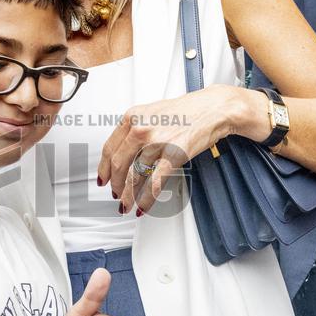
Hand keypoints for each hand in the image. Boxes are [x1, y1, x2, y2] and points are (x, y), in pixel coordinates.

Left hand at [98, 85, 264, 213]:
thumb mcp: (153, 112)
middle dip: (115, 184)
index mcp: (133, 117)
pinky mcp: (172, 156)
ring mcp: (156, 143)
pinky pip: (154, 183)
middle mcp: (141, 129)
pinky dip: (146, 199)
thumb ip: (136, 129)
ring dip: (129, 195)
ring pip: (134, 176)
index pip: (109, 148)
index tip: (103, 178)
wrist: (213, 108)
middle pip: (118, 164)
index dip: (103, 168)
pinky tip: (143, 206)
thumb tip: (125, 151)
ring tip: (127, 204)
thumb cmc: (187, 110)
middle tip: (116, 194)